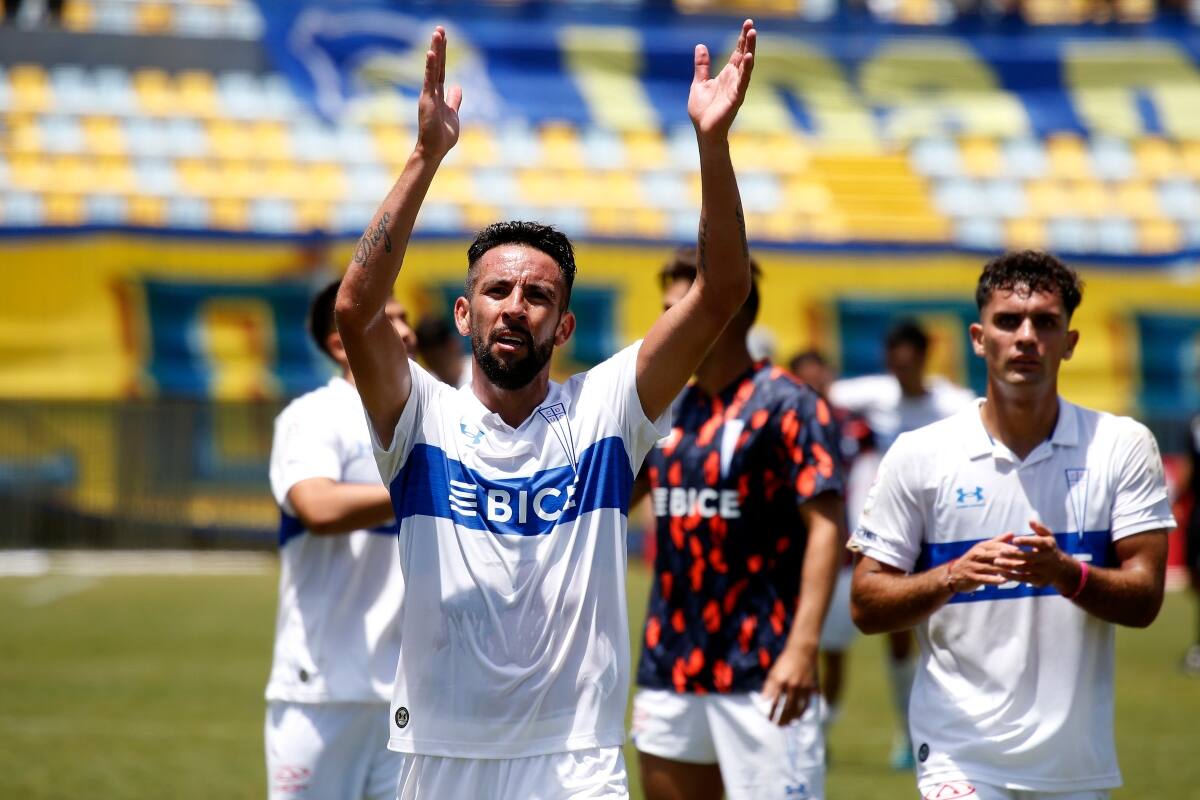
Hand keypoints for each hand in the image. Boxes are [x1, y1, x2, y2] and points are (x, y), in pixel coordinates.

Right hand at [416, 27, 461, 159]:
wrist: (435, 151)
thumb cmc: (442, 135)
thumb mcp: (453, 114)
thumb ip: (454, 100)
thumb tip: (458, 87)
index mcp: (438, 94)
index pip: (442, 70)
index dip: (443, 55)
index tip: (444, 38)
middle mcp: (431, 92)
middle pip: (437, 65)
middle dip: (439, 47)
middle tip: (440, 28)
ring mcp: (428, 95)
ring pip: (433, 68)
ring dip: (435, 50)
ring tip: (437, 33)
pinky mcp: (427, 100)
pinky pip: (429, 80)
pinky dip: (430, 66)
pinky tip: (431, 53)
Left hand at [688, 19, 755, 140]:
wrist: (704, 131)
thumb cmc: (703, 111)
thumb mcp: (699, 83)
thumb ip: (702, 66)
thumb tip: (700, 46)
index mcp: (727, 75)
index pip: (737, 53)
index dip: (742, 39)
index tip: (747, 24)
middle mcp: (734, 79)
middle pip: (743, 55)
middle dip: (748, 40)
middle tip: (751, 25)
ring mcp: (737, 88)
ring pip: (746, 66)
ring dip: (750, 50)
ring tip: (752, 35)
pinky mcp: (736, 98)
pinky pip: (743, 81)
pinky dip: (746, 69)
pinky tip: (749, 57)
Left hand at [762, 643, 816, 725]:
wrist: (803, 649)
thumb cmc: (786, 659)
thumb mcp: (774, 671)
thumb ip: (769, 686)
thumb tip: (763, 699)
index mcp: (781, 682)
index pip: (776, 702)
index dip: (772, 713)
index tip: (770, 720)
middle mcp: (792, 686)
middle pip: (787, 707)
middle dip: (783, 718)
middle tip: (780, 726)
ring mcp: (803, 687)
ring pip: (799, 707)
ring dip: (794, 717)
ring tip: (791, 723)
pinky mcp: (812, 686)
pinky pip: (809, 701)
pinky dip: (805, 709)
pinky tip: (802, 714)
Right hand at [945, 532, 1020, 592]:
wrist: (954, 575)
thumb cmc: (973, 561)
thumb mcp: (983, 549)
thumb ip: (998, 542)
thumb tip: (1012, 533)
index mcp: (981, 547)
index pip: (997, 546)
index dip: (1010, 548)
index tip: (1024, 550)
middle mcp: (977, 555)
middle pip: (996, 556)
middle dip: (1010, 558)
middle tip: (1024, 561)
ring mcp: (974, 566)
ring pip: (992, 567)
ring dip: (1005, 569)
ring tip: (1018, 572)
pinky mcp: (972, 577)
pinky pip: (985, 578)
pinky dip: (995, 579)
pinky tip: (1005, 581)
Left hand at [995, 520, 1076, 589]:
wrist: (1061, 569)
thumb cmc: (1048, 549)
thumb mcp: (1048, 537)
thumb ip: (1040, 528)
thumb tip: (1030, 521)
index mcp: (1048, 546)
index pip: (1038, 543)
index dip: (1026, 541)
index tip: (1014, 540)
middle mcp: (1046, 559)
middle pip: (1029, 557)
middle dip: (1014, 555)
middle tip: (1000, 552)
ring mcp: (1042, 571)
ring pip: (1023, 568)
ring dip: (1009, 565)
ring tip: (996, 562)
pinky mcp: (1038, 580)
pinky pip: (1023, 579)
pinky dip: (1011, 576)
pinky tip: (1001, 572)